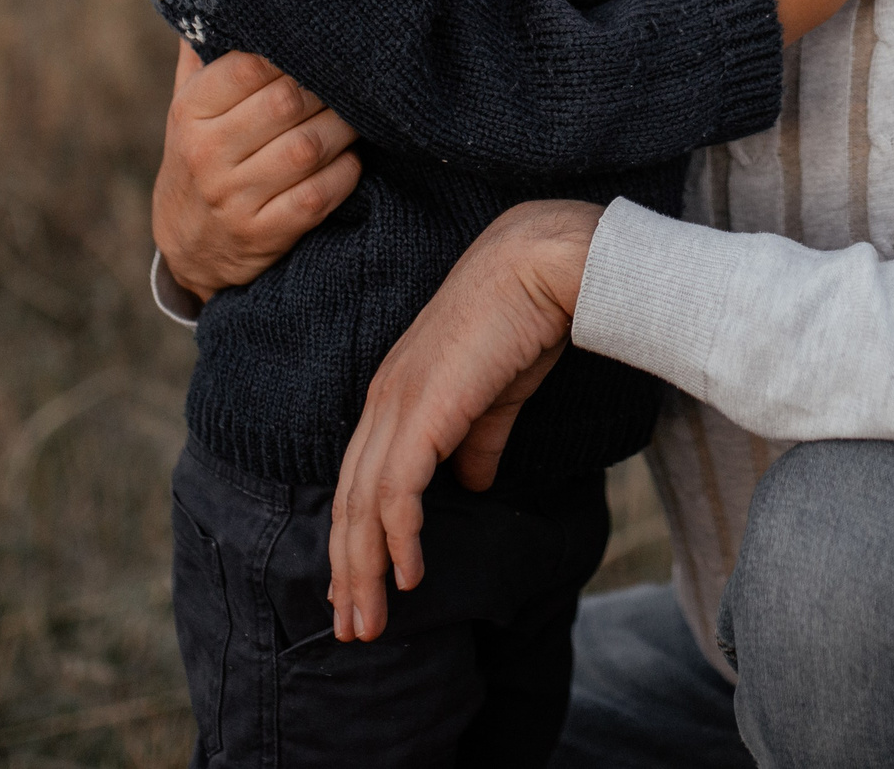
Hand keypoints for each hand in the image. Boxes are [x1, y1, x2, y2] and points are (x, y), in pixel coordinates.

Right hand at [153, 43, 361, 299]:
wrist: (189, 247)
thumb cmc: (202, 156)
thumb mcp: (188, 107)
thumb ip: (205, 55)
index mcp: (188, 112)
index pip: (246, 66)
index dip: (291, 51)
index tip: (322, 42)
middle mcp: (206, 153)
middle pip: (285, 103)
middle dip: (327, 88)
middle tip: (357, 77)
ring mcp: (232, 198)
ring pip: (306, 149)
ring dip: (344, 129)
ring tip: (361, 115)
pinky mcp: (262, 234)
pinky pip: (316, 197)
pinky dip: (343, 174)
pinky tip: (351, 160)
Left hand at [327, 201, 600, 640]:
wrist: (546, 266)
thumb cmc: (526, 320)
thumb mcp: (497, 396)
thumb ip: (477, 440)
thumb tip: (472, 485)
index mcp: (396, 394)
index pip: (360, 478)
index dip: (355, 537)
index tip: (358, 587)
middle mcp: (383, 400)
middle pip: (349, 500)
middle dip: (347, 570)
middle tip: (353, 627)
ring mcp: (397, 403)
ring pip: (362, 504)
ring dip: (363, 570)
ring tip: (369, 623)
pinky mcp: (422, 410)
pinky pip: (396, 491)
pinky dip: (397, 539)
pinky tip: (409, 575)